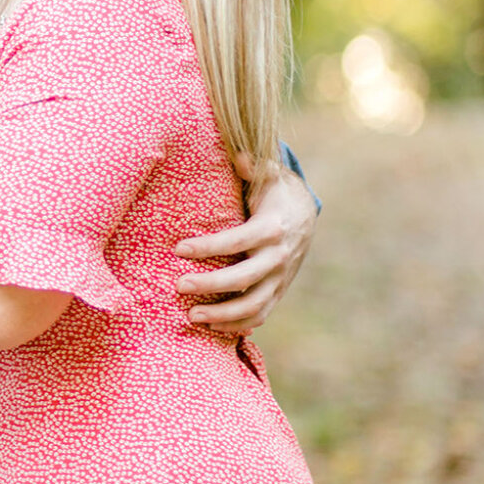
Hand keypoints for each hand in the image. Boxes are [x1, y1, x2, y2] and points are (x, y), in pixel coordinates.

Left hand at [173, 167, 317, 335]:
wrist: (305, 215)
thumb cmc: (276, 190)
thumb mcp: (270, 174)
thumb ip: (253, 166)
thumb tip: (238, 156)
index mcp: (271, 229)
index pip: (236, 241)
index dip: (208, 247)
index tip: (178, 249)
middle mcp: (277, 258)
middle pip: (243, 279)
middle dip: (210, 285)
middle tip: (178, 285)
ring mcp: (279, 279)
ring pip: (253, 306)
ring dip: (222, 315)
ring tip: (191, 316)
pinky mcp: (278, 292)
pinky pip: (260, 315)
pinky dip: (238, 326)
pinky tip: (212, 327)